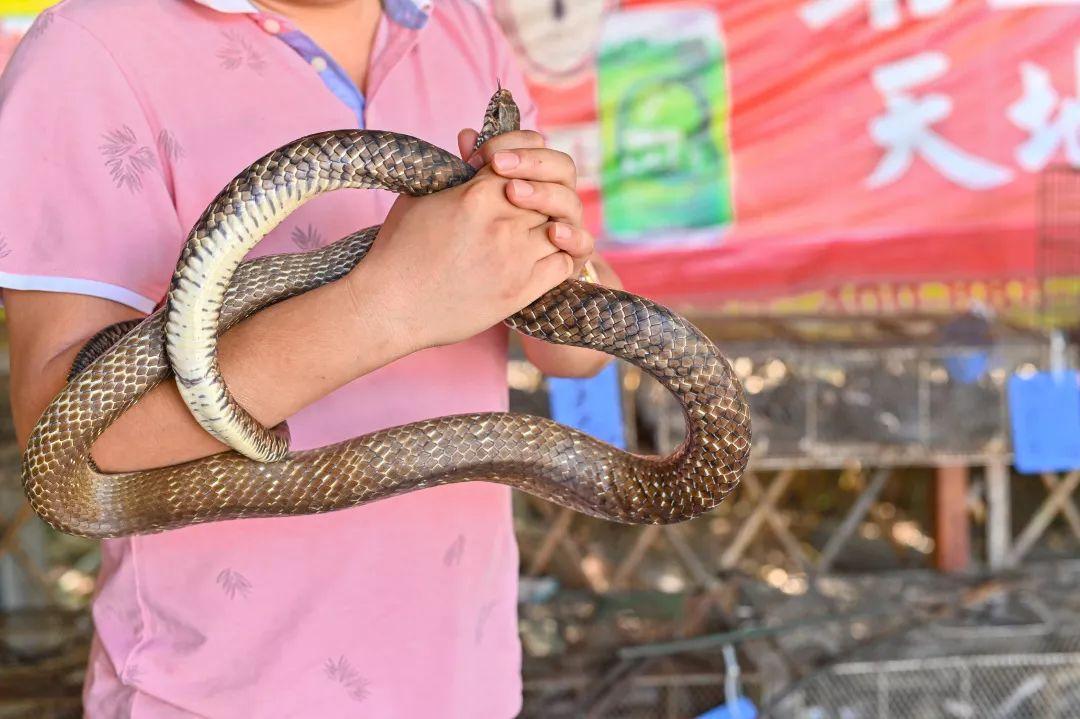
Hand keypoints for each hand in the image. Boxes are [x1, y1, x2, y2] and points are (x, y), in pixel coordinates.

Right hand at [350, 138, 575, 351]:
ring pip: (559, 226)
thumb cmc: (397, 250)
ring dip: (549, 225)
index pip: (522, 159)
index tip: (511, 175)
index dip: (521, 163)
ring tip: (533, 230)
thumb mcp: (420, 196)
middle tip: (525, 205)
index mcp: (476, 194)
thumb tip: (473, 140)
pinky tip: (543, 254)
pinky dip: (560, 255)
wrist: (389, 306)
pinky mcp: (520, 291)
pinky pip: (563, 264)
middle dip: (537, 195)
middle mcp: (501, 223)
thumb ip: (454, 168)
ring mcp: (515, 259)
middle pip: (545, 193)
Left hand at [458, 129, 595, 277]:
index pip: (536, 145)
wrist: (489, 284)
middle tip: (498, 166)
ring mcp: (567, 226)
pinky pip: (583, 244)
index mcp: (536, 177)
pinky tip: (553, 232)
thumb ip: (474, 170)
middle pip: (561, 167)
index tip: (480, 155)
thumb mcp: (471, 203)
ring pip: (570, 202)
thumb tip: (467, 135)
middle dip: (530, 162)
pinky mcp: (572, 258)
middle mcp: (556, 198)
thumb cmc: (477, 240)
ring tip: (514, 194)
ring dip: (544, 194)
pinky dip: (572, 236)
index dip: (512, 143)